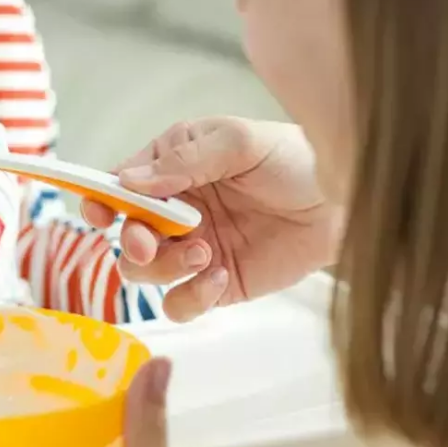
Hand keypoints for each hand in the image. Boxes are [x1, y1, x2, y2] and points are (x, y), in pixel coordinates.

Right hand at [82, 118, 342, 320]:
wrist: (348, 204)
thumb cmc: (297, 159)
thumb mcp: (239, 143)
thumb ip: (184, 161)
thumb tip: (129, 182)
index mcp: (174, 164)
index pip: (120, 183)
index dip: (100, 198)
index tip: (98, 211)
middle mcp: (176, 207)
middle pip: (125, 233)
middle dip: (131, 240)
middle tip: (149, 242)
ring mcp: (193, 247)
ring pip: (145, 272)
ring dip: (164, 266)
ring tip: (204, 252)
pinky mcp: (215, 284)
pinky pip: (180, 303)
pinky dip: (190, 296)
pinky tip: (219, 276)